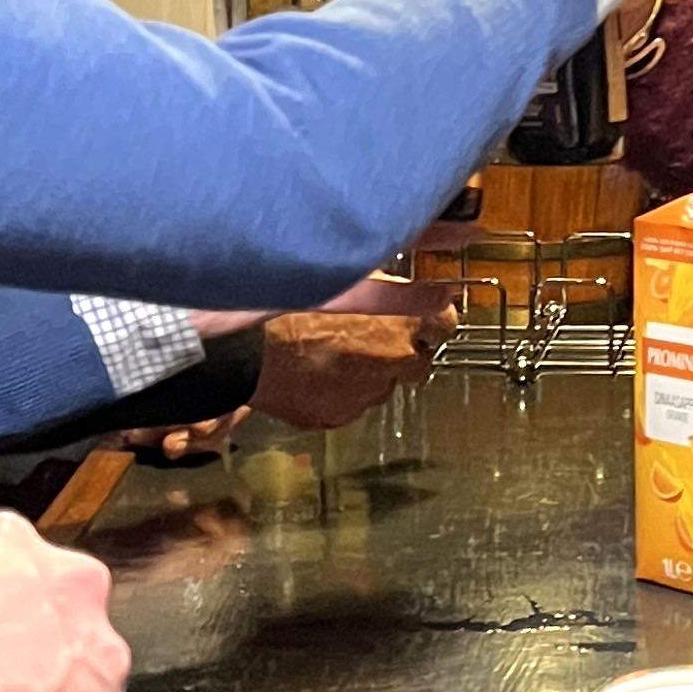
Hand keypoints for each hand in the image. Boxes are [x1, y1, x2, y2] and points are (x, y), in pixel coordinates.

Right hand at [250, 294, 455, 430]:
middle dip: (402, 353)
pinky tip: (315, 375)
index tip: (423, 319)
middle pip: (418, 361)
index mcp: (405, 322)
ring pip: (382, 386)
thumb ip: (390, 284)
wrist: (247, 347)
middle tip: (371, 339)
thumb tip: (414, 282)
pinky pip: (350, 405)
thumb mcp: (350, 275)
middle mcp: (397, 361)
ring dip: (369, 374)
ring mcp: (369, 394)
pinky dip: (340, 393)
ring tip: (333, 356)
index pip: (445, 323)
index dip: (431, 320)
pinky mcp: (340, 416)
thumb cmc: (293, 303)